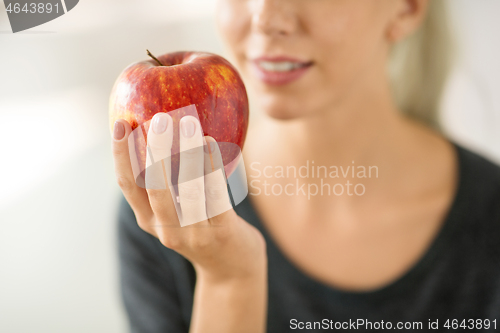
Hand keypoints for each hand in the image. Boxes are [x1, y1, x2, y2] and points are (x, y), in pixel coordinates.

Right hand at [112, 113, 265, 281]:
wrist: (232, 269)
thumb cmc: (203, 228)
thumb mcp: (178, 210)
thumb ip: (168, 183)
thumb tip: (165, 131)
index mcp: (149, 219)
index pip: (127, 184)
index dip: (121, 154)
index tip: (121, 122)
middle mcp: (166, 228)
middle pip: (153, 186)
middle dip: (152, 150)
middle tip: (157, 118)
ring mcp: (194, 233)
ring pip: (187, 189)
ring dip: (187, 153)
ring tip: (188, 122)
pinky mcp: (221, 232)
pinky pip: (216, 195)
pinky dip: (212, 166)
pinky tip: (210, 142)